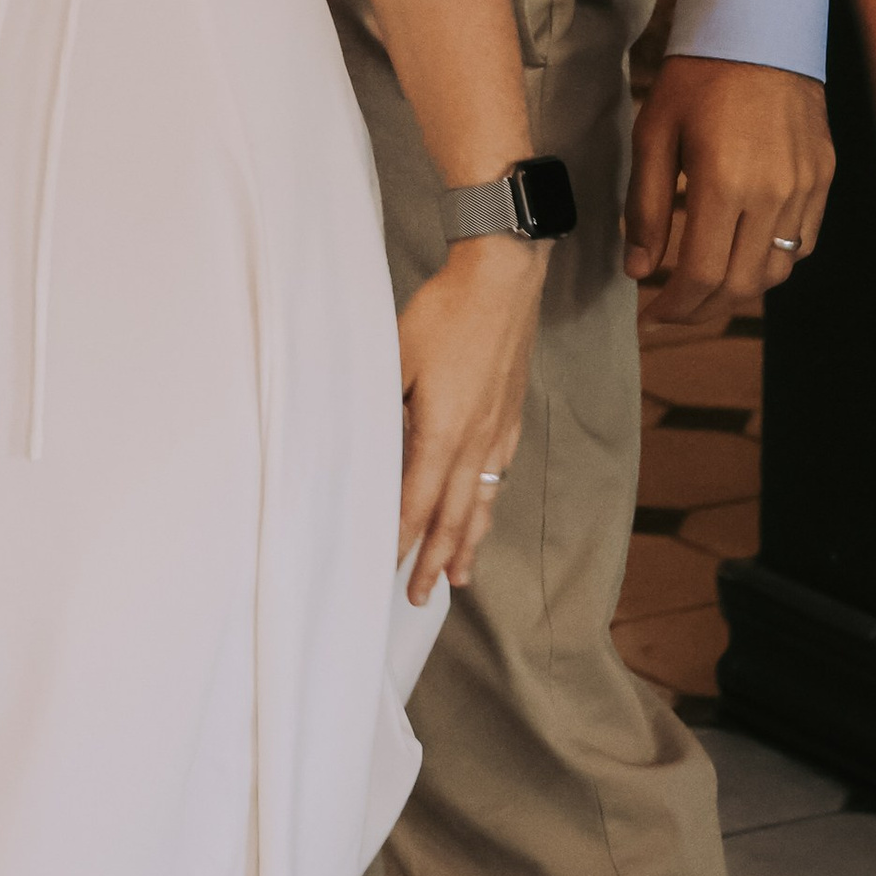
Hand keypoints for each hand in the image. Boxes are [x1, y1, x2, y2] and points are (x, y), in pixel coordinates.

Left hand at [397, 234, 546, 595]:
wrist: (502, 279)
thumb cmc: (444, 313)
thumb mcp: (396, 359)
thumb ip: (384, 407)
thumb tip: (367, 443)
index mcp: (442, 432)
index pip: (418, 503)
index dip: (403, 541)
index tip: (387, 569)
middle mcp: (475, 441)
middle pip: (455, 516)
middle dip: (437, 561)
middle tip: (420, 596)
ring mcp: (498, 431)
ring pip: (482, 502)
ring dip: (468, 543)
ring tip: (461, 579)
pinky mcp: (509, 415)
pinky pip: (497, 475)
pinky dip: (488, 504)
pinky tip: (484, 510)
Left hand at [625, 54, 832, 328]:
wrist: (762, 28)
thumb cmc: (700, 75)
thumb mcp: (656, 134)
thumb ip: (647, 207)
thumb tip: (638, 268)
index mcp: (727, 182)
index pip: (703, 274)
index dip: (675, 306)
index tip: (651, 314)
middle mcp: (775, 193)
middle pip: (742, 285)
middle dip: (702, 307)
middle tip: (672, 307)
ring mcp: (806, 187)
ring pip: (776, 271)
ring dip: (738, 290)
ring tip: (704, 284)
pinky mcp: (823, 177)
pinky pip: (803, 243)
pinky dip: (771, 261)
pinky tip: (743, 253)